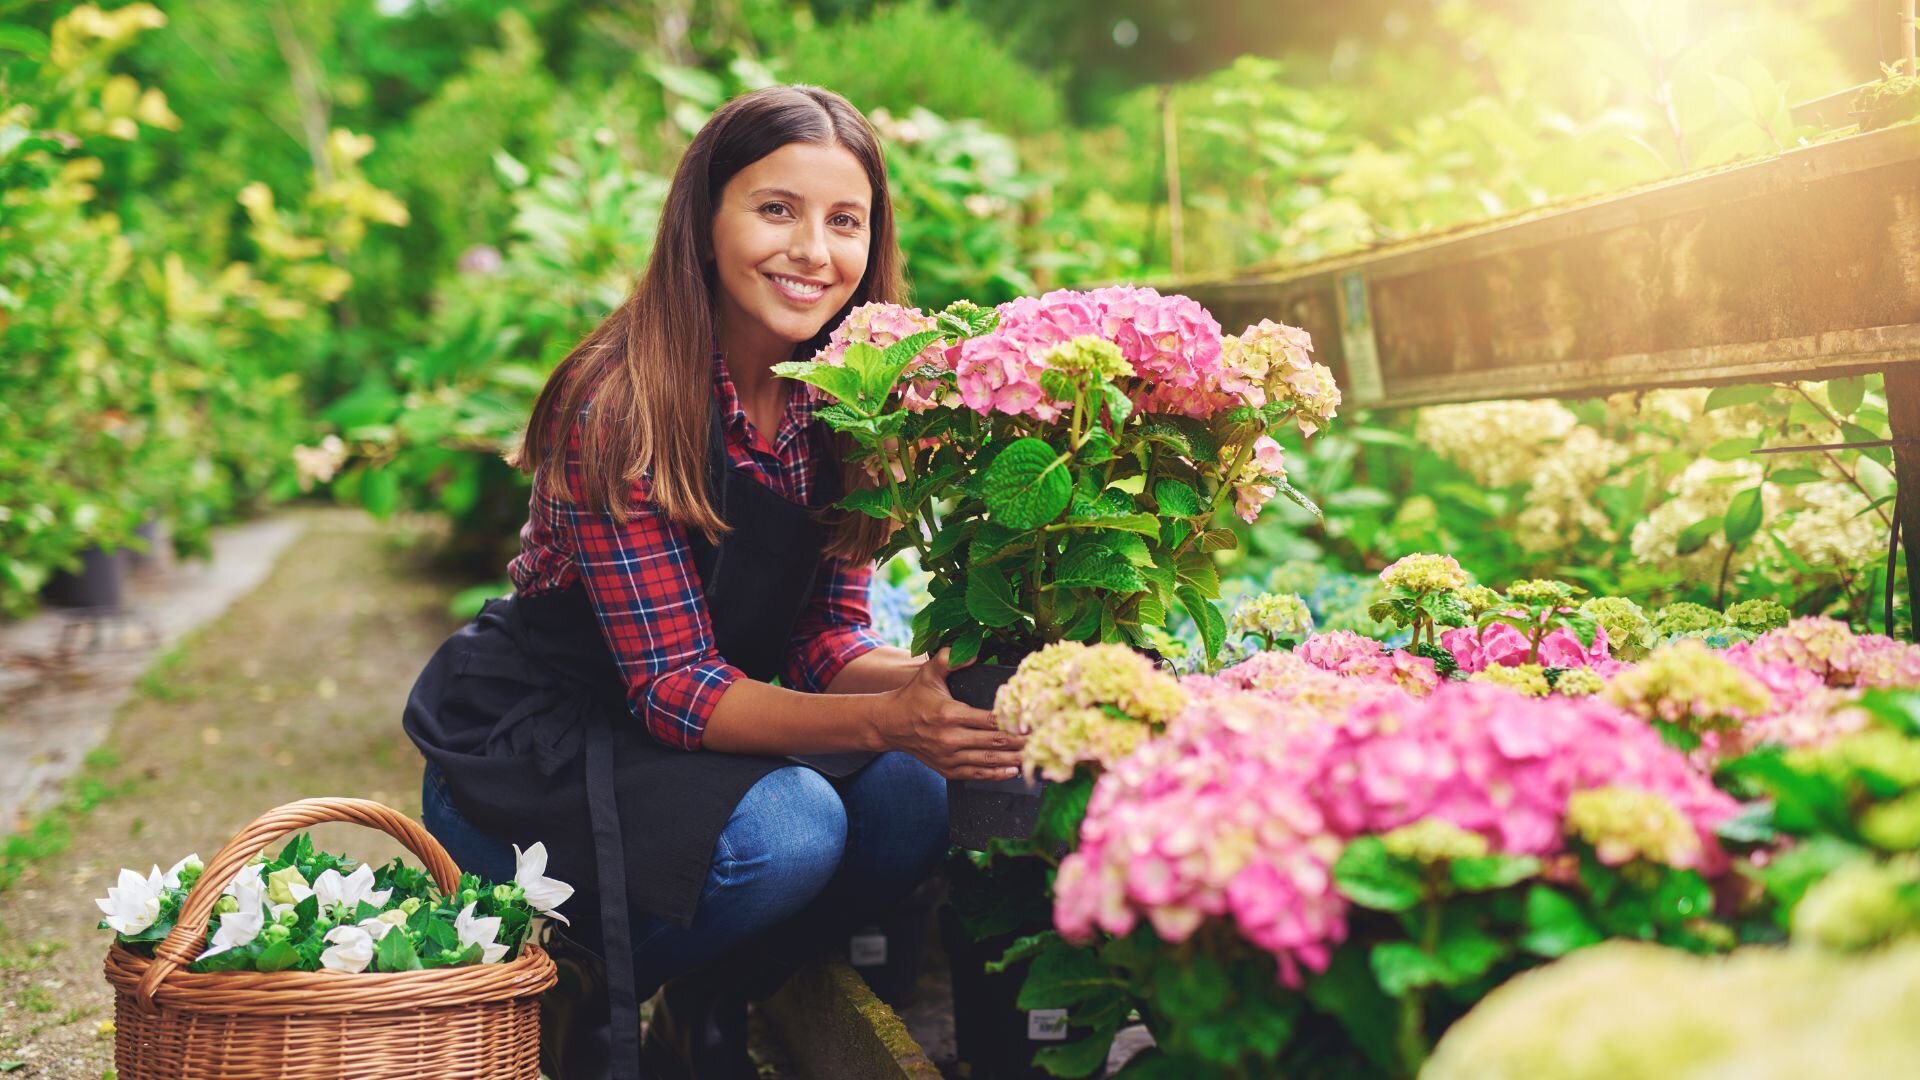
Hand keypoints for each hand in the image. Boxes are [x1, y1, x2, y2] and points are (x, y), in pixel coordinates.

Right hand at [881, 648, 1024, 780]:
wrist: (890, 724)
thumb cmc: (913, 697)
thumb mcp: (928, 673)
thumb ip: (949, 659)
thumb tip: (972, 654)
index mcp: (950, 714)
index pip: (990, 719)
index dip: (1014, 721)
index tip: (1034, 720)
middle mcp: (950, 738)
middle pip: (995, 742)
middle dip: (1021, 741)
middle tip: (1043, 739)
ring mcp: (949, 756)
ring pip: (989, 761)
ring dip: (1014, 760)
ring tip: (1035, 756)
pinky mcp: (948, 769)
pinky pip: (977, 774)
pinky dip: (997, 774)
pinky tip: (1013, 770)